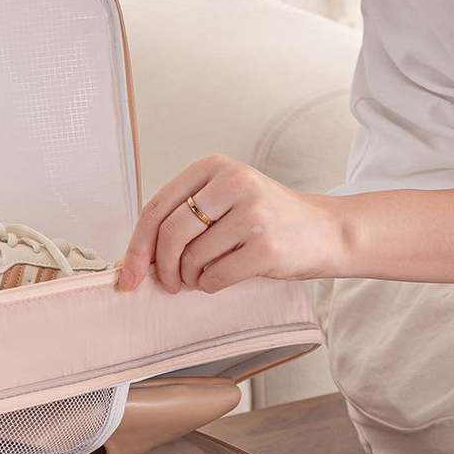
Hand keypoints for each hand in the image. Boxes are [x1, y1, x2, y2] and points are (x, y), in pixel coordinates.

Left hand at [118, 155, 344, 293]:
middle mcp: (233, 183)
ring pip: (192, 259)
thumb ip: (182, 219)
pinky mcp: (266, 246)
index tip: (127, 275)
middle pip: (170, 234)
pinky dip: (210, 285)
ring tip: (204, 274)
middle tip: (168, 283)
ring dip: (190, 277)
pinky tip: (222, 278)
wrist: (327, 231)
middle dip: (162, 268)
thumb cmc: (265, 220)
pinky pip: (215, 277)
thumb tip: (134, 260)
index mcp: (214, 167)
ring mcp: (252, 213)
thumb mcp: (223, 202)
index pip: (156, 208)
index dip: (136, 246)